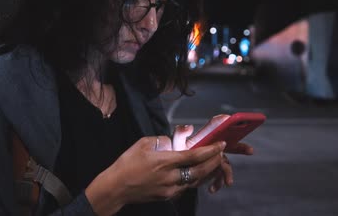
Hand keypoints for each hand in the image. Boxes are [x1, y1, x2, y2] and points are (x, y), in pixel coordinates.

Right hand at [85, 136, 225, 215]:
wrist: (116, 188)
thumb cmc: (126, 164)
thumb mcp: (142, 144)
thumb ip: (161, 141)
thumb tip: (172, 142)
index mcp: (164, 161)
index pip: (193, 156)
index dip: (210, 151)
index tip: (220, 144)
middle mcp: (170, 177)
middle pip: (199, 171)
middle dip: (213, 162)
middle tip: (221, 153)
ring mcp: (169, 189)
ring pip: (194, 181)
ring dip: (206, 171)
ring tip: (212, 162)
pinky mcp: (167, 196)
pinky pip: (185, 187)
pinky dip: (194, 179)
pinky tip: (196, 172)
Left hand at [171, 115, 254, 193]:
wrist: (170, 170)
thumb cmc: (173, 154)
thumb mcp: (174, 143)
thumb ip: (180, 134)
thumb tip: (189, 127)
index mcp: (203, 138)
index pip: (215, 127)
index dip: (223, 121)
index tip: (230, 119)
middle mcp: (210, 146)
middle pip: (228, 144)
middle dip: (240, 147)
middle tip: (250, 150)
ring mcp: (212, 159)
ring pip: (224, 163)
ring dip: (227, 173)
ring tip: (228, 182)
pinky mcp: (210, 170)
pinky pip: (218, 175)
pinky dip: (217, 182)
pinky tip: (212, 188)